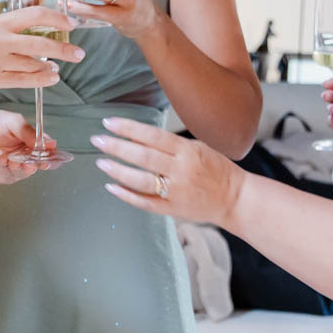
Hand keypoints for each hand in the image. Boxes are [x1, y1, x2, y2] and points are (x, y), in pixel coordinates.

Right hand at [0, 6, 83, 99]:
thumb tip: (22, 28)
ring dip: (52, 66)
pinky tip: (50, 77)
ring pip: (36, 64)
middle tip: (79, 52)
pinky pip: (25, 80)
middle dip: (66, 48)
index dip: (58, 18)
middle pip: (42, 42)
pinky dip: (41, 79)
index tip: (70, 23)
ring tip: (60, 67)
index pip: (35, 14)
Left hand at [0, 109, 47, 183]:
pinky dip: (7, 169)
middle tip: (41, 162)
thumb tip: (46, 141)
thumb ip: (28, 131)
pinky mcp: (0, 174)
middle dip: (40, 163)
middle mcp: (22, 155)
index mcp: (28, 141)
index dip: (50, 151)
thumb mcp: (11, 121)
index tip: (53, 151)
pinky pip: (8, 176)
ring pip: (25, 172)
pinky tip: (4, 160)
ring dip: (24, 168)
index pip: (44, 148)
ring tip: (18, 161)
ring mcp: (12, 165)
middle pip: (37, 163)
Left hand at [89, 115, 242, 226]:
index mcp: (188, 151)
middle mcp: (181, 170)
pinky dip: (126, 195)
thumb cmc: (216, 169)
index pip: (153, 136)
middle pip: (143, 157)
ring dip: (118, 171)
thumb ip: (171, 144)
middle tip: (97, 140)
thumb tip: (139, 136)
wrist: (235, 199)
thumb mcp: (198, 148)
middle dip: (117, 147)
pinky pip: (145, 202)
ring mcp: (176, 191)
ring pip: (141, 180)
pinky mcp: (173, 209)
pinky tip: (111, 186)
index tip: (109, 123)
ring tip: (100, 162)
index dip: (129, 129)